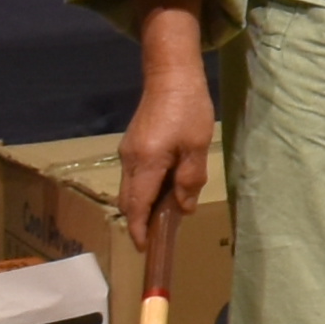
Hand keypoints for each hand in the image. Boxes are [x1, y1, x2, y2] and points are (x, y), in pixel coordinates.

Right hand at [118, 0, 216, 244]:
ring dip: (146, 203)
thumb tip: (183, 209)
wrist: (170, 75)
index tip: (145, 248)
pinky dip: (146, 187)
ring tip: (168, 212)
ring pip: (131, 188)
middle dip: (141, 220)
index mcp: (145, 164)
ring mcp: (128, 151)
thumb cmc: (188, 109)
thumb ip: (190, 180)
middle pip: (129, 201)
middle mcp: (129, 160)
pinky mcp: (133, 144)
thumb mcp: (196, 147)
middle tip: (160, 235)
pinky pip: (135, 175)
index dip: (139, 231)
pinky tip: (167, 186)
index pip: (135, 207)